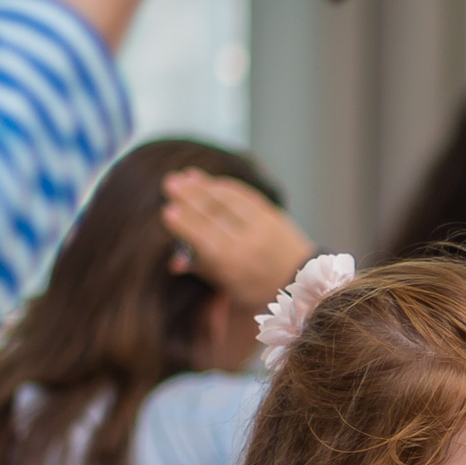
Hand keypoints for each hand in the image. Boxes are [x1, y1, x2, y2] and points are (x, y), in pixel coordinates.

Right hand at [163, 169, 311, 313]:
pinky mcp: (272, 214)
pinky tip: (207, 180)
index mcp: (235, 266)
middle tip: (170, 183)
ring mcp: (263, 227)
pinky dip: (225, 186)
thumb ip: (202, 270)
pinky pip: (245, 196)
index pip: (206, 240)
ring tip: (184, 176)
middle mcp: (250, 244)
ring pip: (229, 201)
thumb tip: (174, 262)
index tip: (167, 211)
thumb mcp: (228, 287)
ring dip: (205, 186)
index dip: (186, 225)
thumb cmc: (256, 288)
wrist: (298, 280)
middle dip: (191, 198)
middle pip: (215, 216)